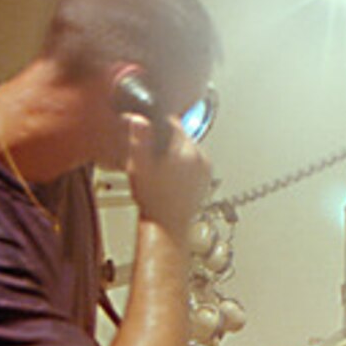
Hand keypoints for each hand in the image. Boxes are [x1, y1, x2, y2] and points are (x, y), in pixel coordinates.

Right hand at [125, 114, 211, 239]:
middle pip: (181, 136)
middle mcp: (200, 158)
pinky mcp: (206, 178)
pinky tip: (171, 176)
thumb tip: (139, 119)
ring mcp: (205, 169)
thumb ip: (140, 140)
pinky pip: (194, 161)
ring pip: (188, 148)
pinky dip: (183, 164)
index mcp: (186, 151)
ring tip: (161, 168)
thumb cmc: (153, 200)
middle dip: (166, 140)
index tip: (148, 127)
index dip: (158, 123)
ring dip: (175, 152)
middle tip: (152, 154)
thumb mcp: (139, 167)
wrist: (167, 226)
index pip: (174, 123)